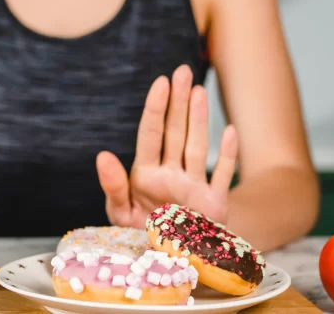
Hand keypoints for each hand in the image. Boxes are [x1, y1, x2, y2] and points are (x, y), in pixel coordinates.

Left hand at [96, 65, 238, 228]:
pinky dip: (227, 156)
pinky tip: (230, 131)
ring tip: (198, 90)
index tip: (160, 82)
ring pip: (197, 147)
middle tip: (182, 70)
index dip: (155, 109)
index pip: (151, 135)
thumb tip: (103, 154)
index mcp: (146, 174)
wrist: (171, 263)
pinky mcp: (214, 204)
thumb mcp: (120, 214)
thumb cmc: (141, 234)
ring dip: (199, 120)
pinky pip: (222, 176)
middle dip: (178, 102)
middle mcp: (171, 174)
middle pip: (175, 132)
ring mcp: (194, 186)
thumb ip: (113, 186)